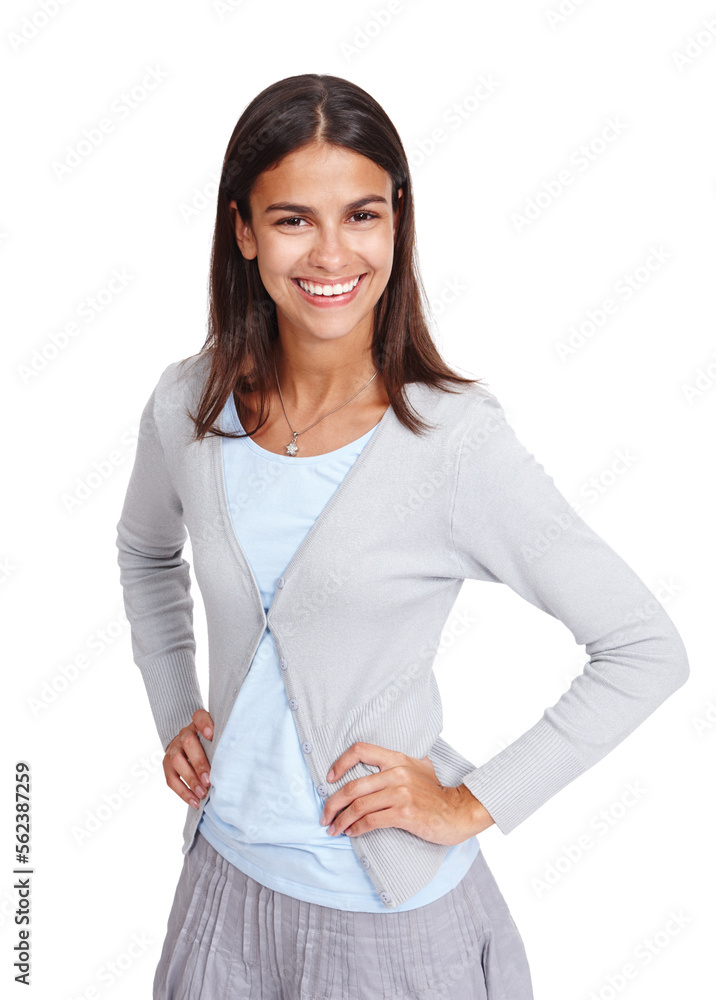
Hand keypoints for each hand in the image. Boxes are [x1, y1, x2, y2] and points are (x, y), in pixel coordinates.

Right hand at [163, 709, 213, 808]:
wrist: (187, 744)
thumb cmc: (209, 743)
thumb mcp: (216, 736)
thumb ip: (223, 740)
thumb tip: (240, 755)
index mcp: (197, 724)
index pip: (199, 716)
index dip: (204, 724)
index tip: (211, 735)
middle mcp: (183, 734)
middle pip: (188, 743)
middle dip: (199, 763)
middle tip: (209, 780)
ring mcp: (173, 749)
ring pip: (177, 762)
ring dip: (191, 780)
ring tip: (203, 793)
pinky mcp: (166, 765)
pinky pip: (171, 779)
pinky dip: (183, 792)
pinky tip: (195, 802)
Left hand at [319, 742, 494, 845]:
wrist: (459, 811)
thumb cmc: (437, 794)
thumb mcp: (420, 768)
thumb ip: (401, 763)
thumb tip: (382, 762)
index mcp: (398, 758)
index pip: (361, 750)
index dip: (340, 763)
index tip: (329, 778)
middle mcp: (397, 772)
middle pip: (353, 785)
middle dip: (332, 803)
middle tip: (324, 815)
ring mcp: (401, 793)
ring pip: (359, 805)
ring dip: (341, 819)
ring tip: (333, 829)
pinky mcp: (405, 813)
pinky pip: (371, 821)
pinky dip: (356, 828)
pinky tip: (351, 833)